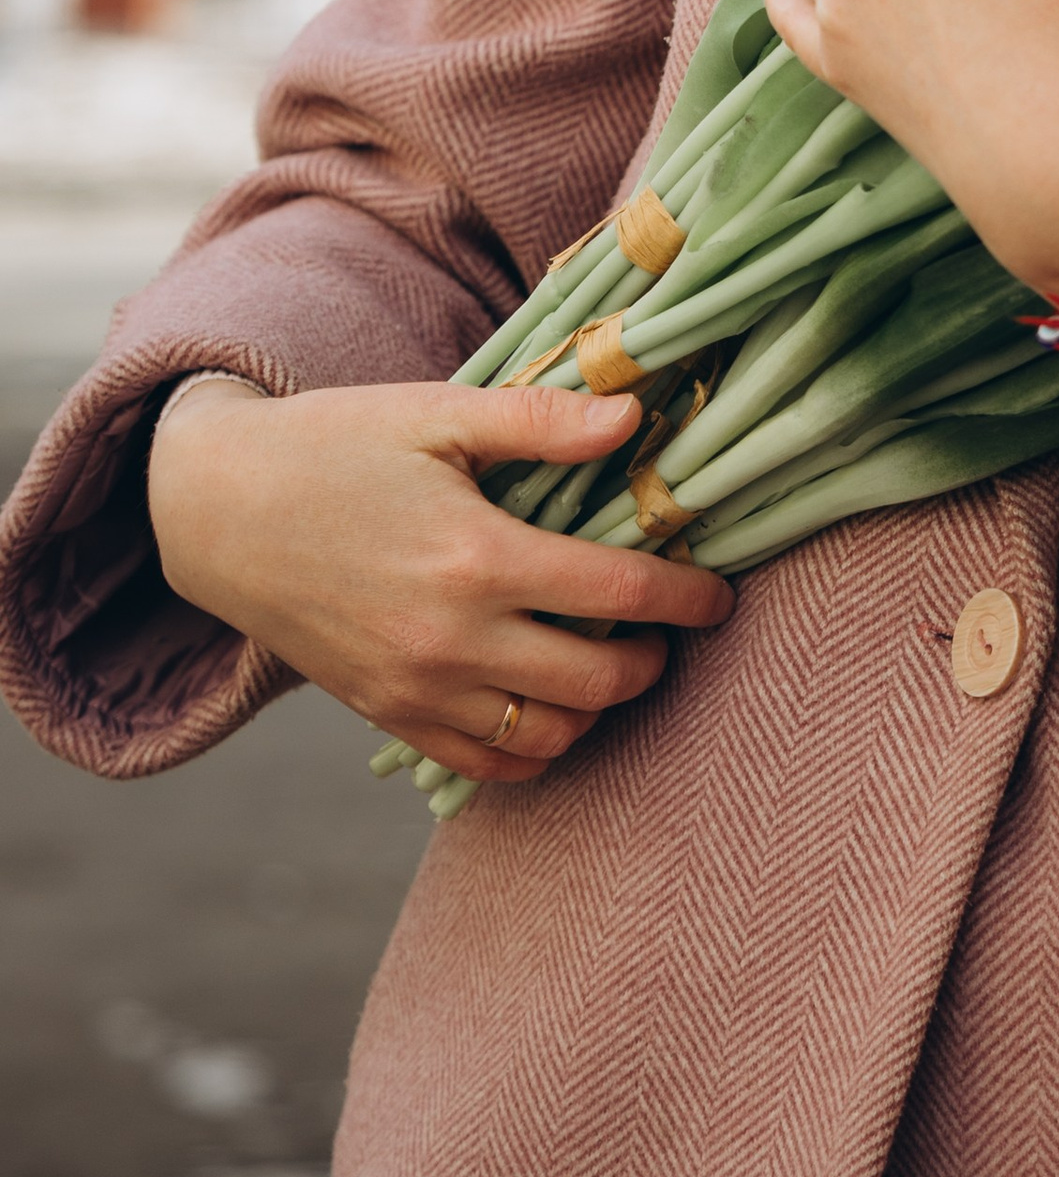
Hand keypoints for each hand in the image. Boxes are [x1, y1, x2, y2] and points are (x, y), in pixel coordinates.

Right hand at [147, 375, 733, 785]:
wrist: (220, 511)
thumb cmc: (336, 447)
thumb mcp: (438, 412)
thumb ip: (542, 421)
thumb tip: (635, 417)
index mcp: (477, 556)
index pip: (619, 592)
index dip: (687, 597)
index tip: (721, 595)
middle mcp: (452, 638)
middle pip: (597, 679)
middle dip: (654, 659)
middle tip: (670, 627)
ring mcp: (417, 688)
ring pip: (549, 735)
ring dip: (599, 707)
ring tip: (613, 660)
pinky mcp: (387, 715)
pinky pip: (485, 764)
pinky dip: (535, 746)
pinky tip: (552, 702)